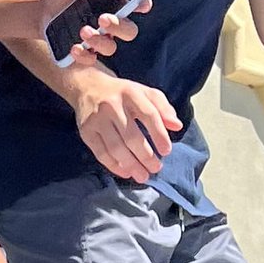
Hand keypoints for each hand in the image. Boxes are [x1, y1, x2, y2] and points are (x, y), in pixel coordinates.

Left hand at [18, 0, 138, 63]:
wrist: (42, 7)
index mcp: (116, 2)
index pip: (138, 4)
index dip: (143, 4)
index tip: (141, 5)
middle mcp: (112, 23)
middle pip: (129, 31)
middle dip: (119, 26)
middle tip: (102, 19)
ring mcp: (99, 39)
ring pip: (110, 47)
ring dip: (99, 41)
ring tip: (83, 30)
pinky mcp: (84, 52)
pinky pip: (90, 59)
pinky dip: (84, 55)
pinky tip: (74, 47)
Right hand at [68, 65, 180, 185]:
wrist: (87, 86)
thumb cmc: (122, 93)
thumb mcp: (144, 93)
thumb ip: (163, 107)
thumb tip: (177, 126)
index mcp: (130, 93)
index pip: (149, 115)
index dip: (159, 135)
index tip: (166, 151)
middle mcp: (112, 105)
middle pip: (131, 136)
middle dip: (146, 156)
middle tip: (156, 168)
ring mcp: (96, 119)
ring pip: (115, 148)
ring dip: (131, 165)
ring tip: (143, 176)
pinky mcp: (86, 131)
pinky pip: (101, 153)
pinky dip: (114, 166)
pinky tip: (126, 172)